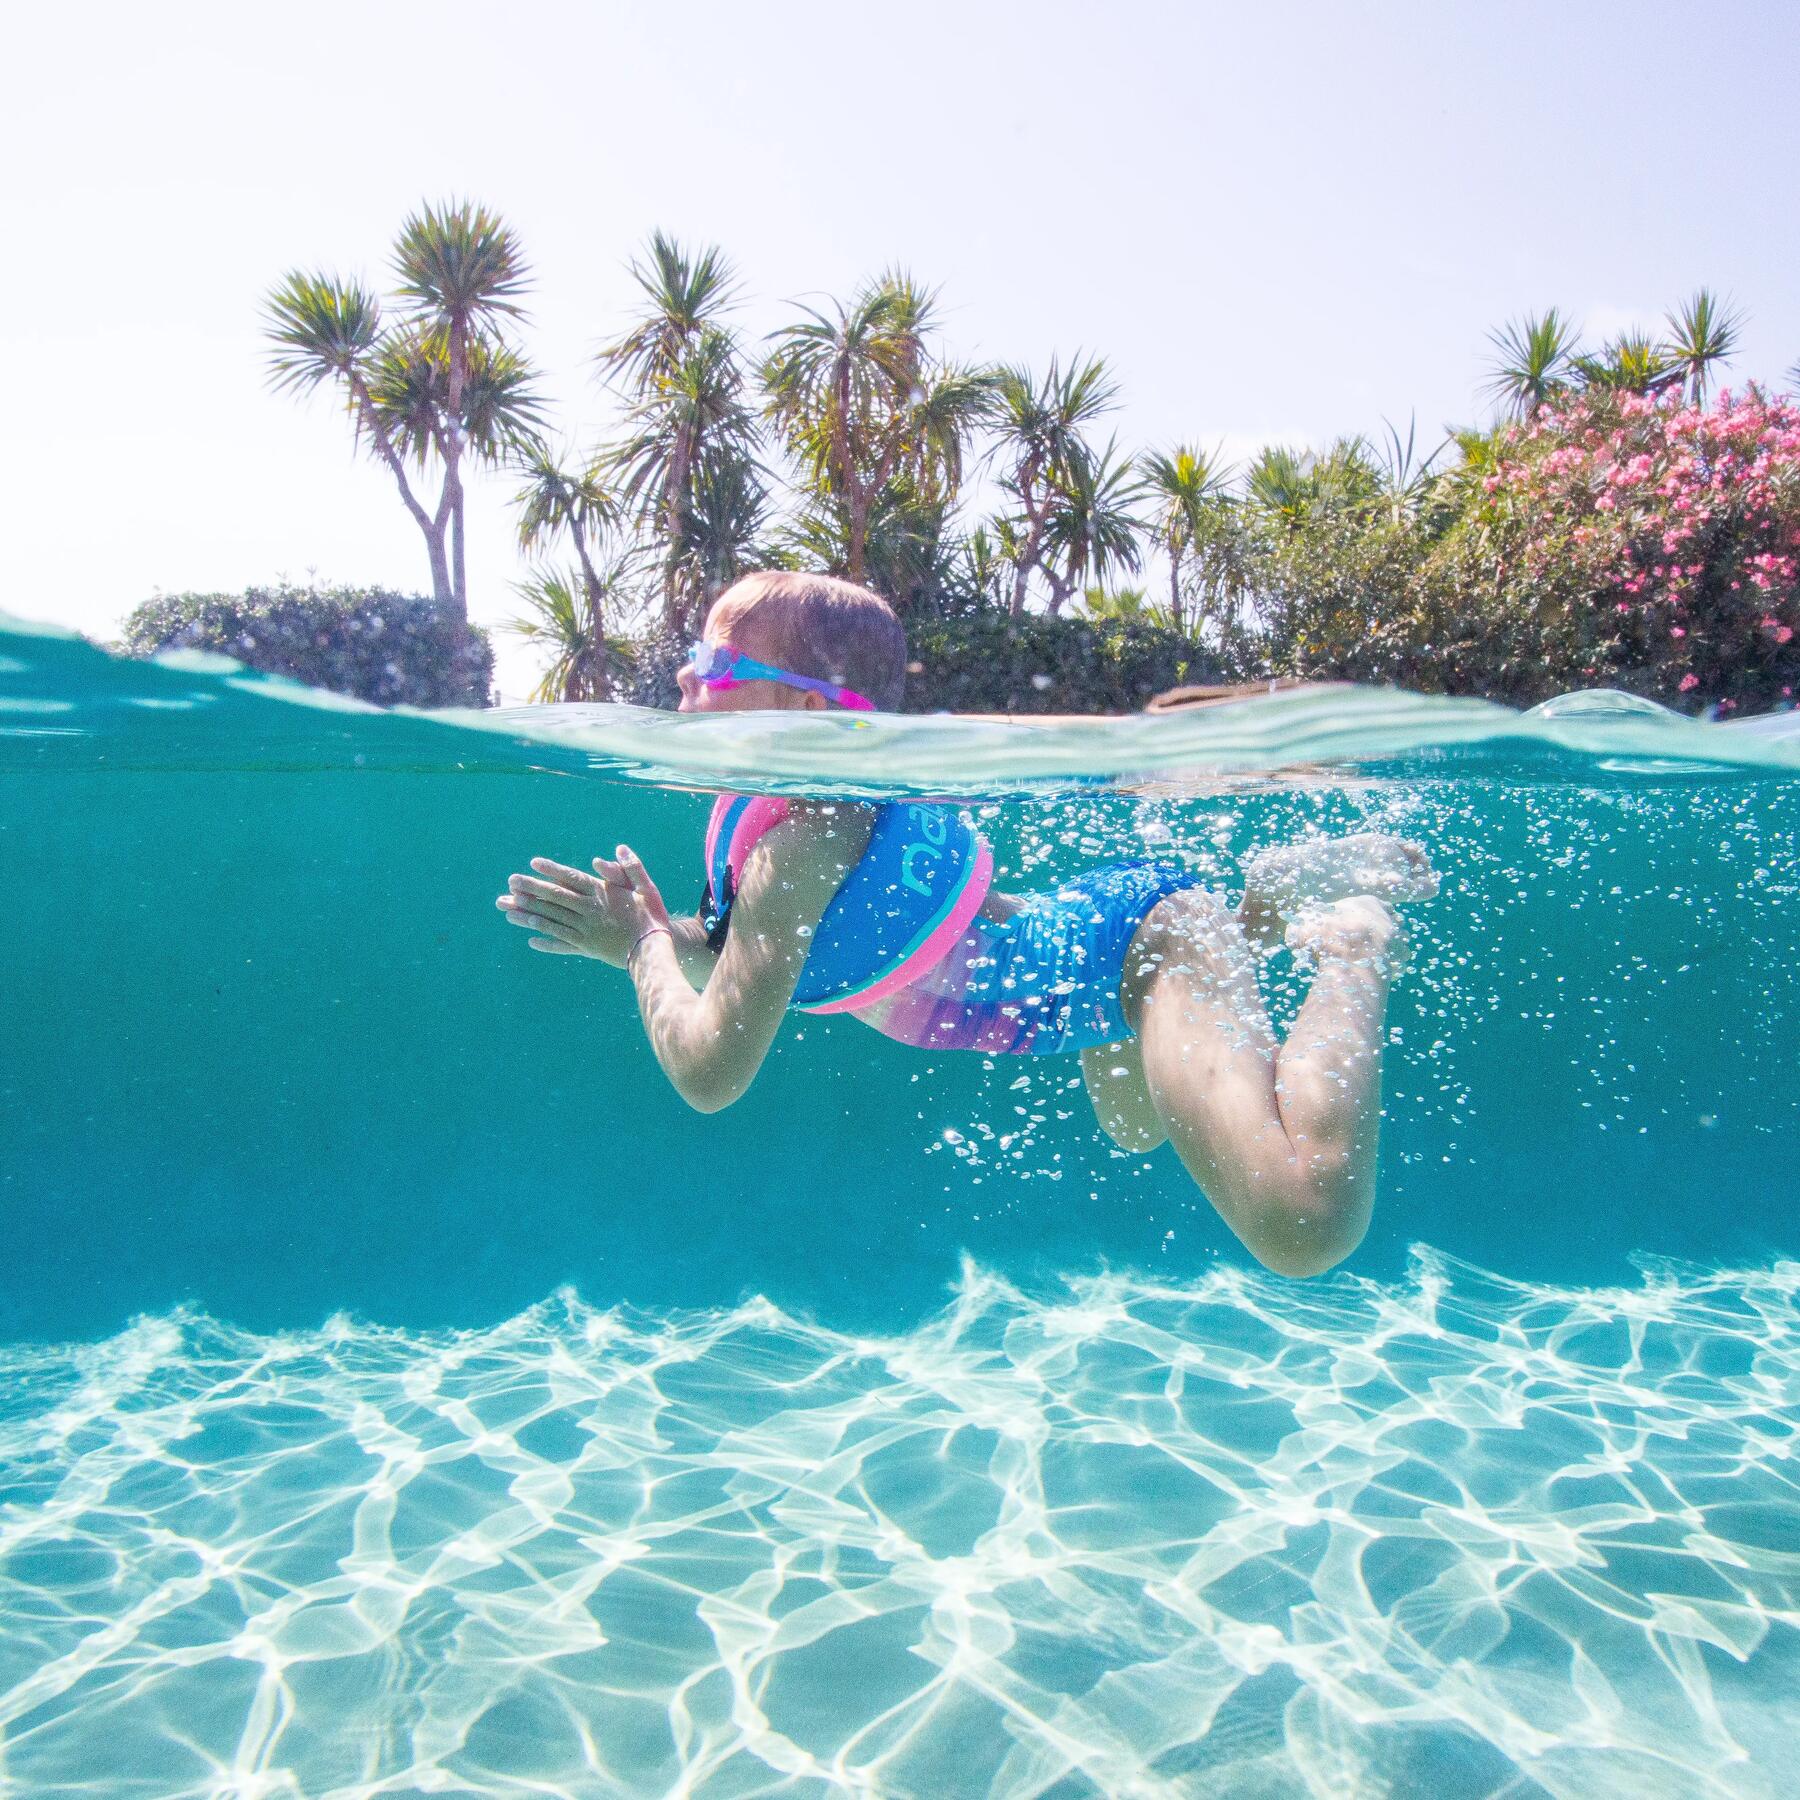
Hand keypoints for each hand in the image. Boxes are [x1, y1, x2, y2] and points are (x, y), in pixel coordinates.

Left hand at [495, 843, 666, 962]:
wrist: (654, 951)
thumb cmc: (652, 917)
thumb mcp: (647, 888)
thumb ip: (632, 868)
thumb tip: (619, 848)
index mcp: (602, 894)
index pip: (572, 878)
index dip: (552, 870)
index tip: (533, 863)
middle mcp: (589, 911)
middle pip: (555, 897)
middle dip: (531, 889)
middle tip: (511, 882)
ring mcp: (586, 930)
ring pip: (552, 920)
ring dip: (529, 913)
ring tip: (509, 909)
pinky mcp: (587, 948)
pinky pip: (562, 942)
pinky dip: (546, 940)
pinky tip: (530, 939)